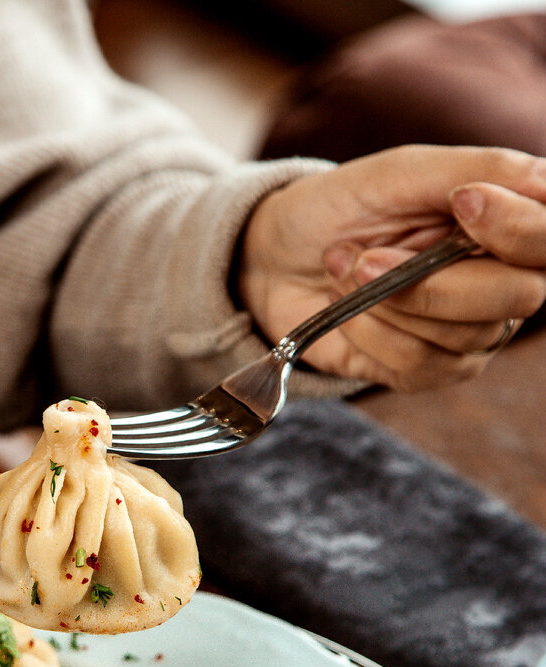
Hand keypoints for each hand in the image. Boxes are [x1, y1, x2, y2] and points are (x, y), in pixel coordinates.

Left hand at [237, 145, 545, 389]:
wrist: (275, 260)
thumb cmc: (341, 208)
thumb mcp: (399, 173)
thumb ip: (476, 169)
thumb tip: (540, 180)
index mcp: (508, 223)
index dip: (517, 227)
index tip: (463, 204)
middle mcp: (502, 281)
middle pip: (517, 297)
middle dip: (434, 280)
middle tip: (366, 256)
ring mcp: (469, 333)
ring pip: (461, 335)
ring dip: (386, 302)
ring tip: (344, 268)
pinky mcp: (428, 370)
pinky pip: (417, 365)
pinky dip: (369, 332)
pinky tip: (343, 305)